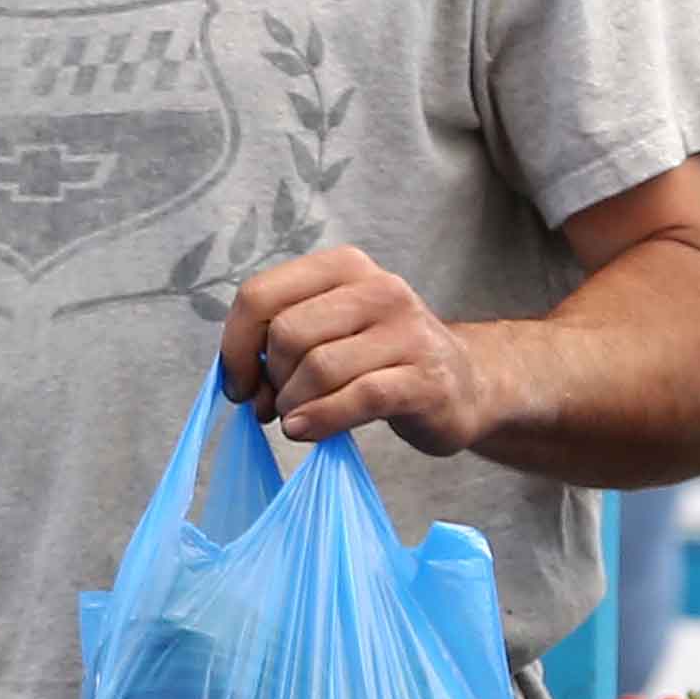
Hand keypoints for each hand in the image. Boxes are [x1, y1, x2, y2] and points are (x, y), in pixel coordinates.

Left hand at [219, 245, 490, 455]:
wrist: (464, 384)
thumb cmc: (381, 359)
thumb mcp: (331, 331)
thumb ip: (280, 342)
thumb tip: (241, 384)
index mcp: (344, 267)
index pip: (260, 294)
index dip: (235, 346)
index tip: (240, 384)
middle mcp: (379, 288)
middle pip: (286, 333)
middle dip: (271, 378)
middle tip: (278, 404)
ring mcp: (408, 332)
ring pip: (318, 367)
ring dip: (294, 404)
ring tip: (300, 417)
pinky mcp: (425, 380)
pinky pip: (358, 397)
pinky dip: (321, 419)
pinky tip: (306, 431)